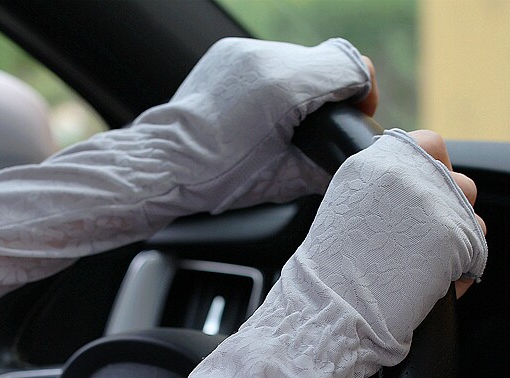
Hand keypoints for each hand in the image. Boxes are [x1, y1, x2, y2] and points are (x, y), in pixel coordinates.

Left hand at [138, 37, 373, 212]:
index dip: (361, 91)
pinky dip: (269, 82)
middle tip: (313, 126)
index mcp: (285, 89)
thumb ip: (324, 163)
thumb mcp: (281, 181)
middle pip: (323, 62)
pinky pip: (264, 61)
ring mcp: (243, 51)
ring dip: (296, 86)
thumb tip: (348, 160)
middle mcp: (265, 59)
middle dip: (326, 92)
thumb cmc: (217, 180)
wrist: (163, 166)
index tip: (356, 110)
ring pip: (293, 59)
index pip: (349, 66)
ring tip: (278, 121)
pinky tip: (255, 110)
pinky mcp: (226, 52)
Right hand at [275, 129, 487, 367]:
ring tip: (426, 266)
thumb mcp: (342, 214)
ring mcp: (435, 204)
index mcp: (376, 163)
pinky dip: (461, 270)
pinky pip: (476, 250)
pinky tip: (432, 284)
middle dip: (447, 210)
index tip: (421, 198)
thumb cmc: (326, 275)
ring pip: (471, 214)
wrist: (329, 310)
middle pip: (456, 179)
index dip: (430, 172)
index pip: (428, 144)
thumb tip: (410, 199)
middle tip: (421, 241)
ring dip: (457, 238)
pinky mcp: (455, 237)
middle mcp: (408, 173)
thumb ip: (379, 194)